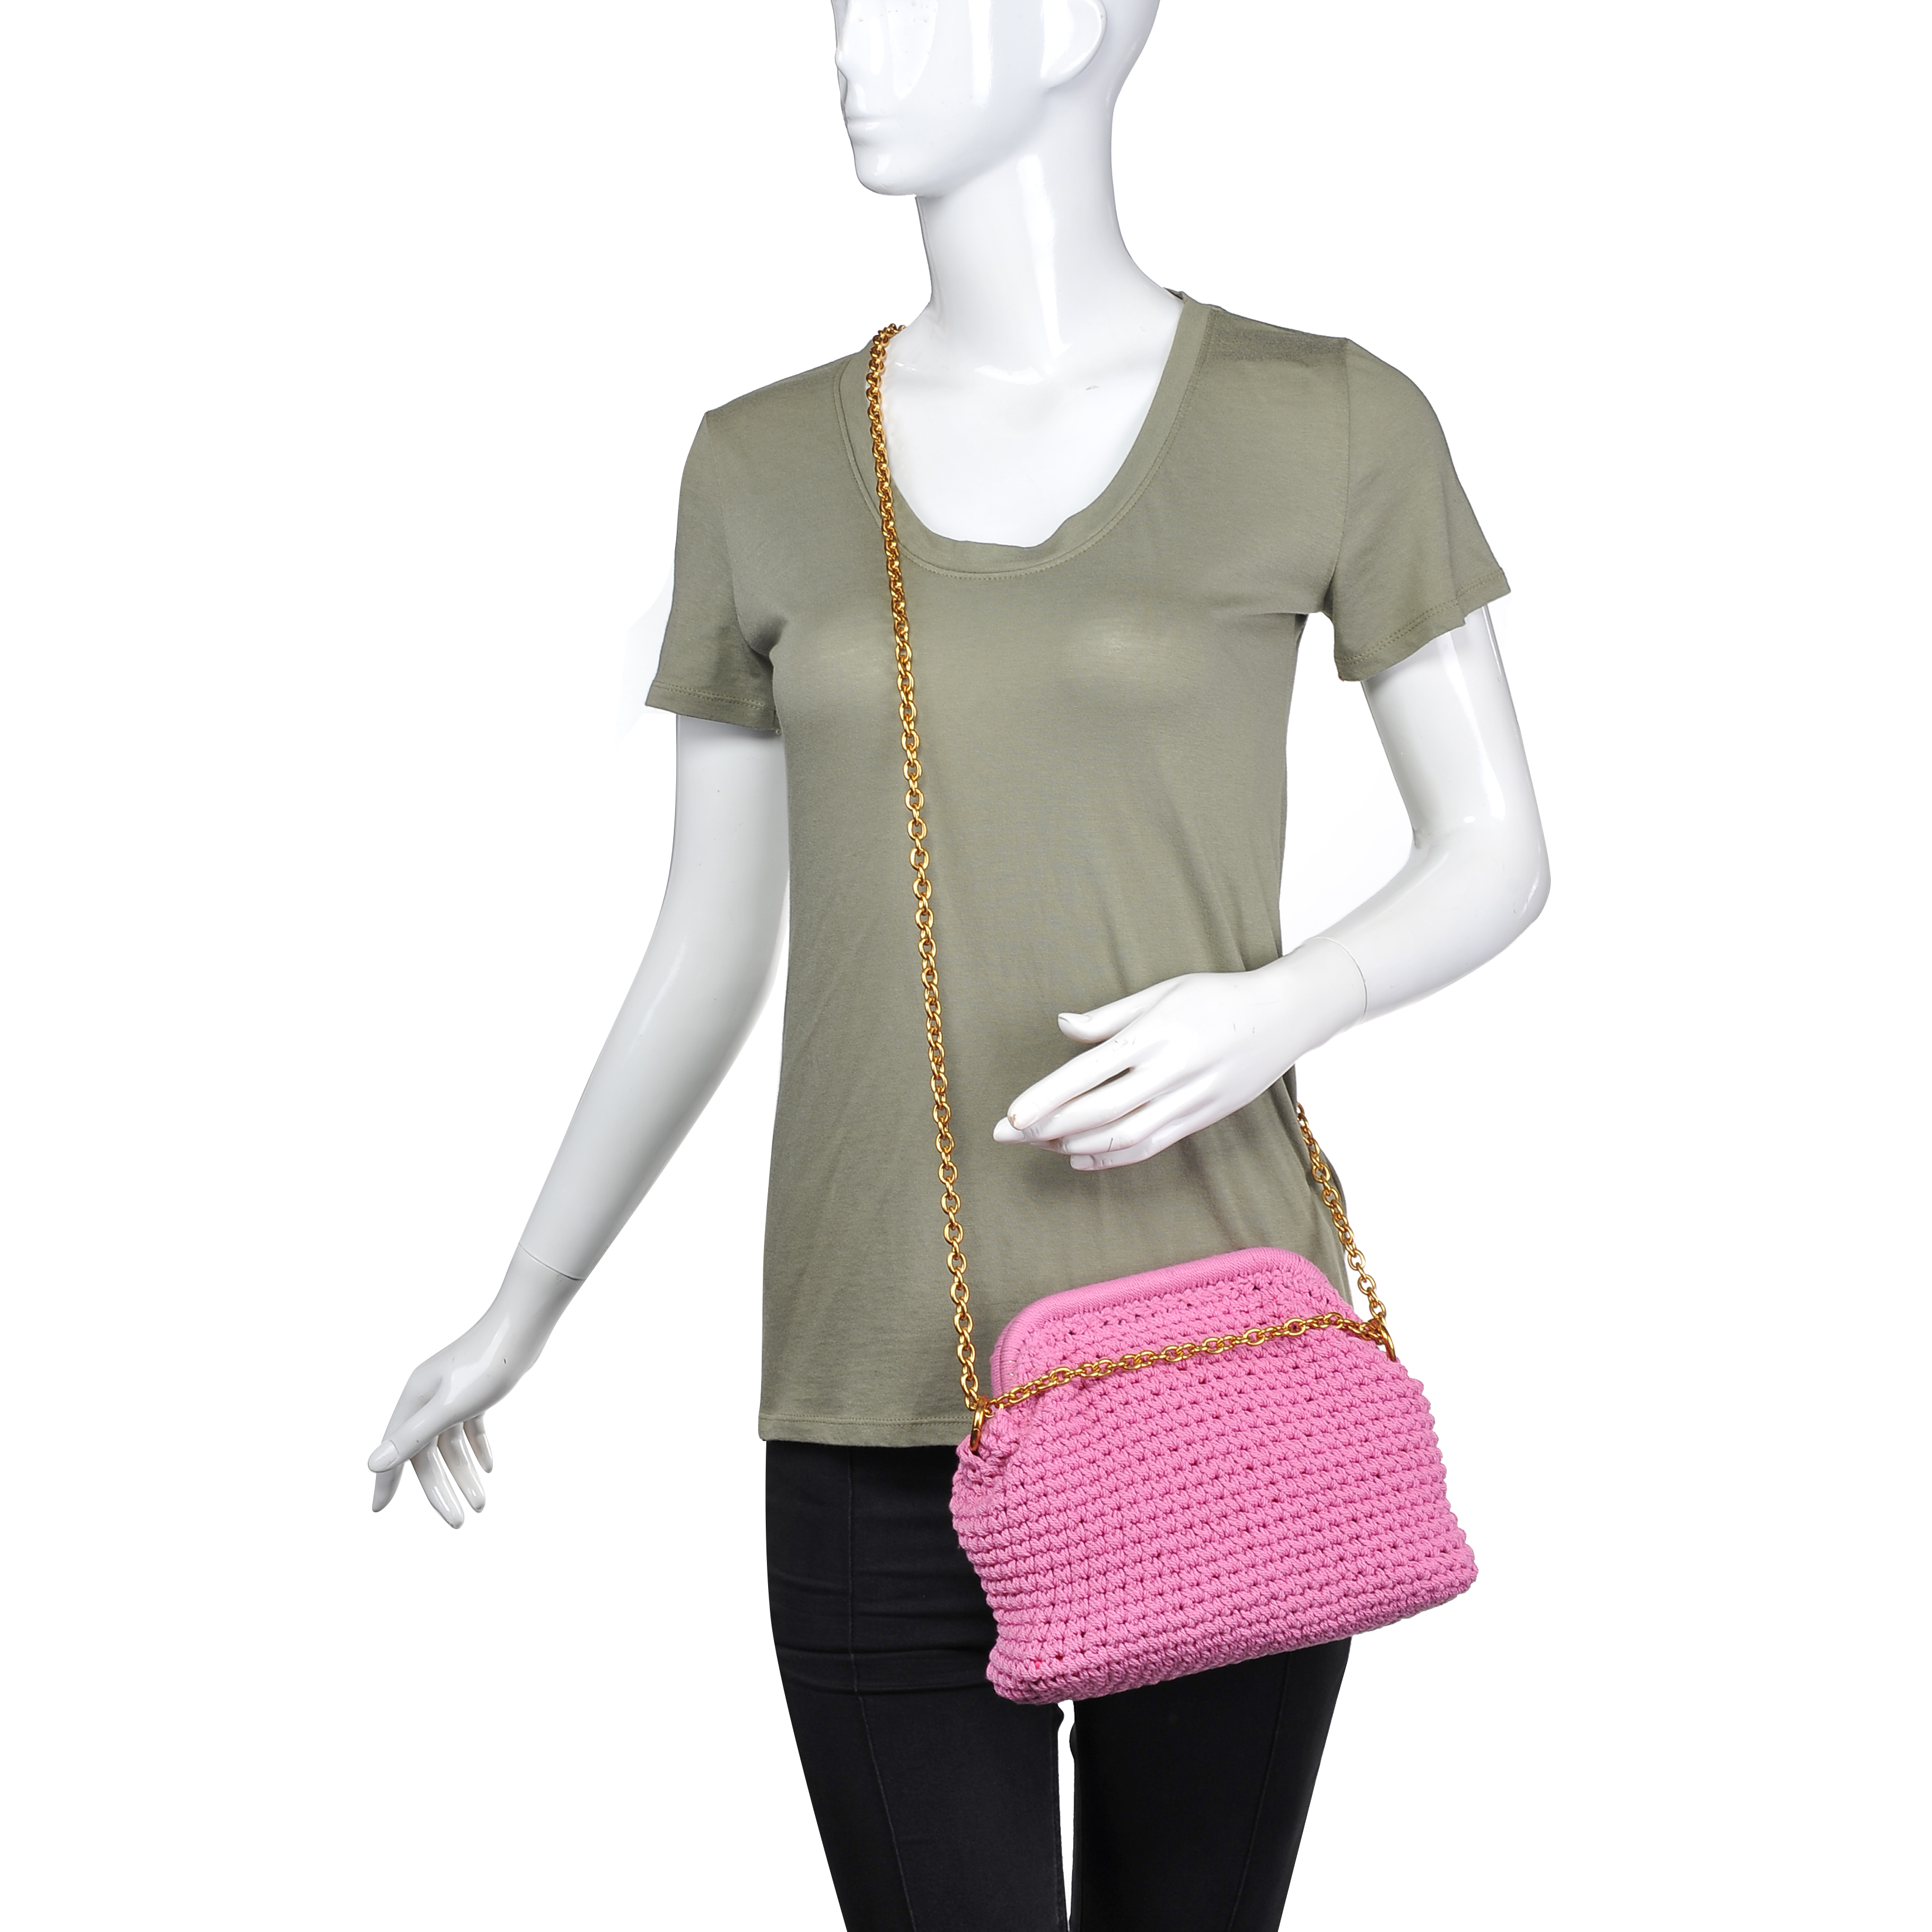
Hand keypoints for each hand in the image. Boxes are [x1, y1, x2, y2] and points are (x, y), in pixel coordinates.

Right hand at [366, 1249, 580, 1525]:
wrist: (523, 1326)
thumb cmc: (487, 1364)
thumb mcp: (449, 1408)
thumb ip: (411, 1438)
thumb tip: (372, 1465)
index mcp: (415, 1399)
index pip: (395, 1450)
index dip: (387, 1482)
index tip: (379, 1511)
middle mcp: (428, 1395)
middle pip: (427, 1453)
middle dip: (441, 1489)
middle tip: (457, 1523)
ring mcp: (452, 1391)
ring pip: (451, 1443)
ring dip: (465, 1474)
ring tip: (482, 1506)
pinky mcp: (476, 1387)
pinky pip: (470, 1427)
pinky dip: (477, 1448)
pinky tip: (490, 1469)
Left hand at [992, 943, 1365, 1171]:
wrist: (1283, 1017)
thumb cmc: (1216, 996)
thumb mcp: (1162, 991)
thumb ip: (1110, 1016)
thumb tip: (1062, 1025)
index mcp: (1155, 1034)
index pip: (1088, 1073)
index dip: (1047, 1097)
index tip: (1011, 1114)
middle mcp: (1170, 1072)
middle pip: (1097, 1112)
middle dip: (1046, 1127)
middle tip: (1004, 1134)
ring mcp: (1187, 1100)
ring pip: (1122, 1137)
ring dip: (1074, 1145)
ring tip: (1038, 1143)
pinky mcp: (1200, 1118)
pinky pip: (1149, 1146)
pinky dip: (1110, 1157)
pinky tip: (1079, 1157)